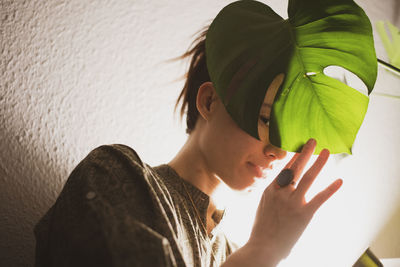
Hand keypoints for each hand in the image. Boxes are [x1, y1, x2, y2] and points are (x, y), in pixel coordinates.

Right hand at [245, 138, 342, 265]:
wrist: (263, 247)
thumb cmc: (263, 229)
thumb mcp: (264, 206)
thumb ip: (274, 194)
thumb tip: (282, 185)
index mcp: (270, 190)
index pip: (284, 169)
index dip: (294, 157)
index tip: (300, 147)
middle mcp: (281, 193)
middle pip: (295, 168)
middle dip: (305, 153)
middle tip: (313, 141)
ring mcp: (292, 203)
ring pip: (307, 178)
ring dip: (318, 163)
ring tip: (326, 151)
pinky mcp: (304, 214)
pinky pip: (319, 198)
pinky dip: (330, 189)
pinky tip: (339, 180)